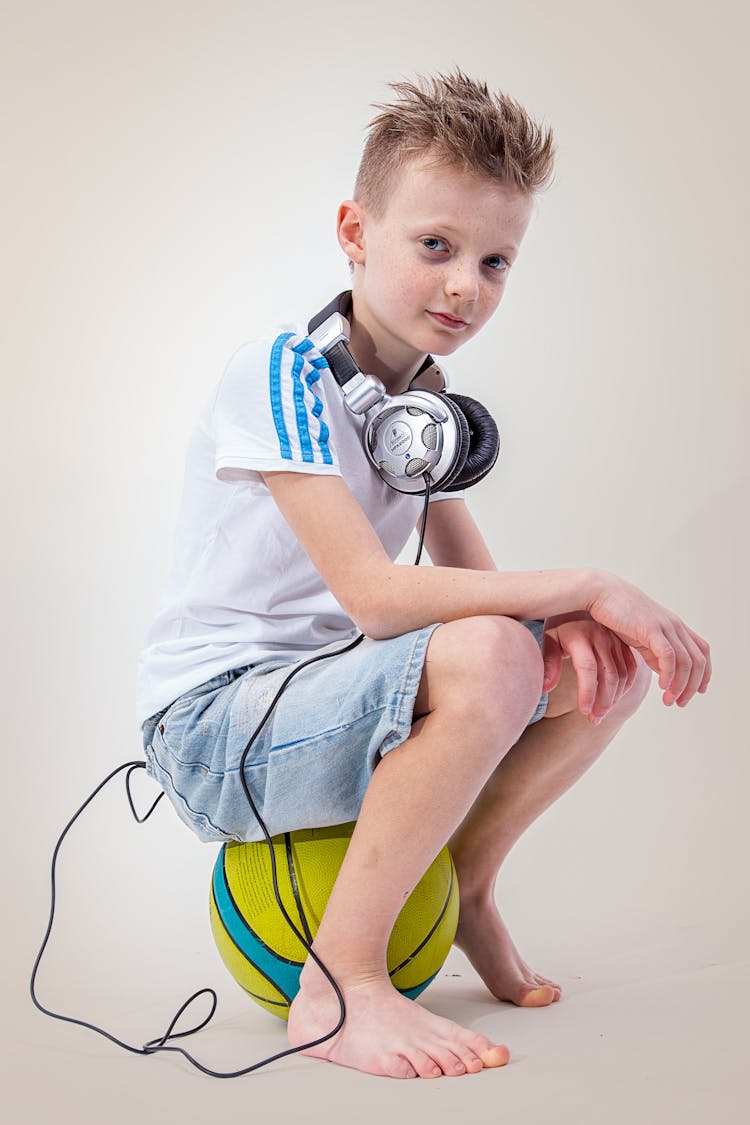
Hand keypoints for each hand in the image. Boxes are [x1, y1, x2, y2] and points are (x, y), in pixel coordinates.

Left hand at [542, 619, 638, 723]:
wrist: (580, 601)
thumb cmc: (559, 625)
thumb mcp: (550, 639)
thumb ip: (548, 663)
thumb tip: (545, 688)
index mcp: (579, 635)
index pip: (587, 668)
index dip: (587, 692)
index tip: (583, 711)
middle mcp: (601, 636)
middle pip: (608, 675)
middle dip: (602, 702)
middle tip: (593, 720)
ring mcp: (616, 640)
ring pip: (622, 675)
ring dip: (614, 699)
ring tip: (600, 715)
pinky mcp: (625, 644)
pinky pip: (631, 670)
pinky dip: (625, 688)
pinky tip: (613, 700)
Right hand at [586, 572, 710, 706]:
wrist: (599, 592)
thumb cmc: (615, 614)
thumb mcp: (640, 636)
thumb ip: (654, 652)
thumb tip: (665, 671)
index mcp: (674, 626)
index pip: (702, 650)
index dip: (705, 672)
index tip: (699, 691)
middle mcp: (675, 625)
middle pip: (698, 660)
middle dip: (693, 686)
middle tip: (680, 703)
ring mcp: (665, 626)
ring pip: (686, 661)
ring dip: (681, 685)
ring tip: (669, 701)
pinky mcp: (651, 628)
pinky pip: (669, 656)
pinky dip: (669, 674)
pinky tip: (662, 687)